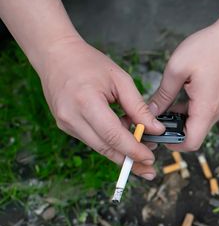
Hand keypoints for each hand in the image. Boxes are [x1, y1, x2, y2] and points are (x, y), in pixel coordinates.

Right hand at [37, 37, 164, 178]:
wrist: (55, 55)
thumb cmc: (89, 63)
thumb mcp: (121, 80)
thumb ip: (139, 107)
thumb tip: (156, 130)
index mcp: (86, 102)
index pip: (114, 136)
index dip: (133, 150)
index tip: (150, 159)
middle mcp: (72, 117)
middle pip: (106, 148)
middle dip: (130, 161)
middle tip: (150, 169)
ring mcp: (66, 124)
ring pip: (100, 147)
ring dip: (121, 152)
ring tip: (142, 152)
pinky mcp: (66, 126)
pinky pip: (93, 140)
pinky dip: (110, 142)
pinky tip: (124, 136)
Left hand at [149, 22, 218, 150]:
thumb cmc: (208, 49)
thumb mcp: (177, 69)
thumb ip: (163, 94)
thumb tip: (151, 112)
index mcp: (205, 109)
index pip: (191, 143)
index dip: (173, 145)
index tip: (157, 135)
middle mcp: (215, 112)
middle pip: (193, 135)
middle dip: (173, 131)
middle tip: (155, 118)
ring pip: (197, 124)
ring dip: (180, 119)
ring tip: (164, 104)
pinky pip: (202, 112)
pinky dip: (188, 110)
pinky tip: (177, 95)